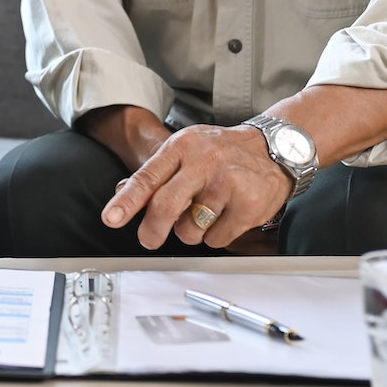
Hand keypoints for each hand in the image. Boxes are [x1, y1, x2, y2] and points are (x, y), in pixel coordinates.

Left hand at [101, 124, 291, 249]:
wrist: (275, 148)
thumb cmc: (222, 152)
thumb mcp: (186, 150)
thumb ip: (156, 172)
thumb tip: (123, 191)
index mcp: (182, 147)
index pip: (147, 177)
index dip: (126, 201)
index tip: (111, 219)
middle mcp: (204, 162)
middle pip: (165, 206)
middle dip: (152, 230)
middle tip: (149, 240)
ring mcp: (228, 183)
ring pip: (190, 229)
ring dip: (191, 232)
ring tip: (204, 213)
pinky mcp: (249, 205)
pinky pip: (217, 239)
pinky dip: (215, 236)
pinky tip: (225, 217)